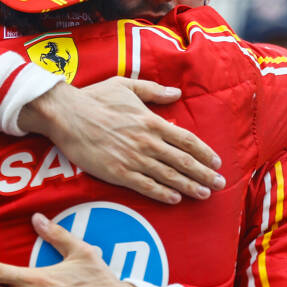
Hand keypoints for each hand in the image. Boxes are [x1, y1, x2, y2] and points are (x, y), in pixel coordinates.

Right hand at [17, 77, 223, 203]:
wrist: (67, 115)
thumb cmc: (95, 98)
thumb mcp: (126, 86)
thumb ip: (154, 91)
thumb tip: (176, 93)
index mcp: (151, 121)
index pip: (187, 140)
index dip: (204, 153)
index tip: (216, 162)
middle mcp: (147, 142)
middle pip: (184, 161)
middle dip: (204, 174)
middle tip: (219, 184)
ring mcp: (133, 159)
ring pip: (169, 176)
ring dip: (189, 186)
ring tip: (204, 194)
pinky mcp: (118, 173)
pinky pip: (146, 186)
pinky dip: (163, 193)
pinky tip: (175, 199)